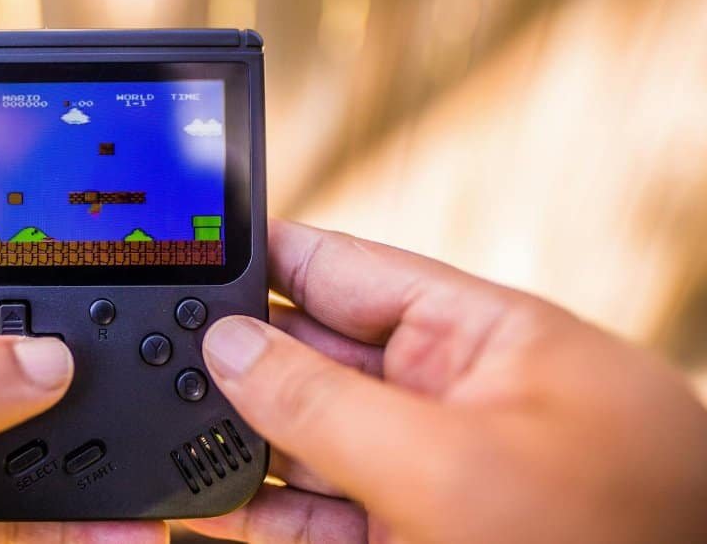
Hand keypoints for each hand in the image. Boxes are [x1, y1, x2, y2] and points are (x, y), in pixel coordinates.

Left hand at [0, 195, 165, 543]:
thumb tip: (41, 361)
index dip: (4, 225)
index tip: (84, 220)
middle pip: (0, 336)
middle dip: (68, 342)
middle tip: (141, 339)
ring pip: (28, 431)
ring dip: (90, 437)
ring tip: (150, 441)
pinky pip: (30, 516)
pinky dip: (83, 521)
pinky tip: (123, 522)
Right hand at [185, 220, 706, 543]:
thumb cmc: (612, 540)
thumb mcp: (450, 465)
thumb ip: (324, 402)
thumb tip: (229, 347)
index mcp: (472, 335)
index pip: (342, 267)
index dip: (258, 253)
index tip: (180, 246)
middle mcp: (440, 395)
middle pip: (305, 356)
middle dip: (229, 359)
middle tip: (148, 357)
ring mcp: (419, 473)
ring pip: (296, 441)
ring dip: (228, 440)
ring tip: (156, 431)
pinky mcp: (400, 537)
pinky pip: (306, 513)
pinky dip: (249, 509)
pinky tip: (193, 498)